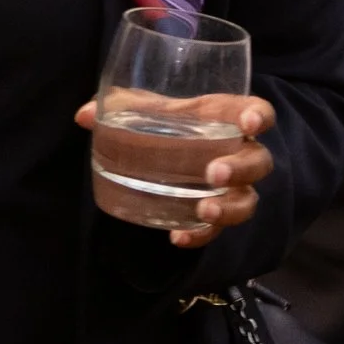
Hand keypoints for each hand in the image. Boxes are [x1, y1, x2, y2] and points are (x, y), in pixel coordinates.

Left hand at [76, 93, 275, 249]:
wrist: (168, 150)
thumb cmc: (166, 120)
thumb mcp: (146, 108)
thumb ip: (120, 106)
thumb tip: (84, 115)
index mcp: (225, 117)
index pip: (256, 112)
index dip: (259, 116)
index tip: (250, 123)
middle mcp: (238, 152)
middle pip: (258, 161)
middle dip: (241, 168)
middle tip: (214, 174)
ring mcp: (232, 187)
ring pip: (248, 201)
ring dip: (229, 208)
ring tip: (203, 210)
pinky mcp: (216, 214)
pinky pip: (217, 231)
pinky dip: (200, 235)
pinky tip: (179, 236)